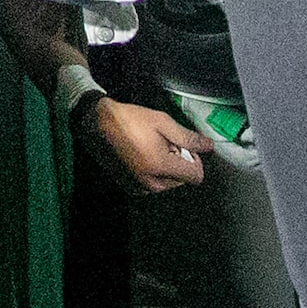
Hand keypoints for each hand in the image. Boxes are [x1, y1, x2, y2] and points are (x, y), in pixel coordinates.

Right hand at [78, 98, 209, 193]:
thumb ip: (189, 138)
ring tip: (151, 148)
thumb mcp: (163, 122)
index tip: (183, 146)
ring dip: (166, 169)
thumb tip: (209, 147)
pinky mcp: (129, 187)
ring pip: (167, 184)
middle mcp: (151, 183)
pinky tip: (141, 155)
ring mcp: (138, 187)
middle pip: (182, 180)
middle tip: (164, 144)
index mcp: (161, 167)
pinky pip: (152, 184)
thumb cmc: (130, 120)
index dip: (195, 159)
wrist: (97, 123)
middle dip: (179, 164)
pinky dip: (152, 173)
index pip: (196, 176)